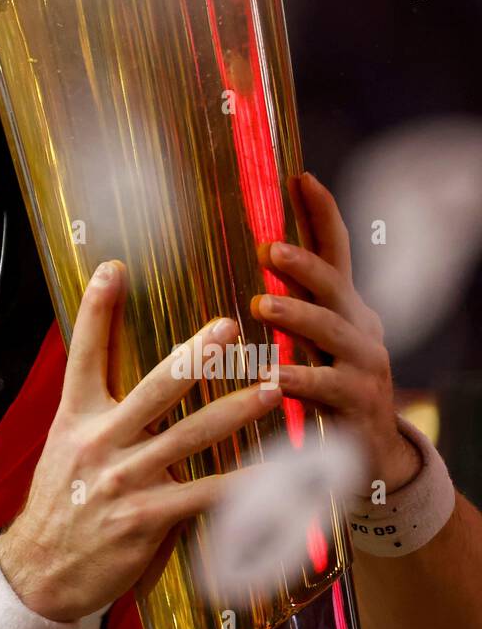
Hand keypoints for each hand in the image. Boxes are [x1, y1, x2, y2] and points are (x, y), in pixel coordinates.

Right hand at [0, 261, 282, 621]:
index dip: (96, 310)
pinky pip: (205, 495)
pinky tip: (275, 474)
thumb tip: (144, 382)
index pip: (83, 353)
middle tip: (229, 326)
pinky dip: (244, 484)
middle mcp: (99, 441)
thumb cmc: (62, 504)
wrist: (40, 572)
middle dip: (195, 355)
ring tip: (270, 389)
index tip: (113, 268)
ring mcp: (124, 480)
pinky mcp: (147, 518)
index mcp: (75, 417)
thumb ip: (101, 414)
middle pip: (153, 387)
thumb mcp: (66, 447)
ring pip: (190, 437)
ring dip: (235, 411)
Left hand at [252, 170, 420, 496]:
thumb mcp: (313, 338)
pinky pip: (327, 389)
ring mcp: (364, 367)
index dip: (320, 213)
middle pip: (334, 286)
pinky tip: (272, 375)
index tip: (299, 176)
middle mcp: (360, 329)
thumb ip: (292, 298)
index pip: (336, 250)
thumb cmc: (328, 385)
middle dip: (304, 263)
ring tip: (262, 303)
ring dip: (297, 315)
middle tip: (267, 247)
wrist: (371, 452)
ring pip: (332, 333)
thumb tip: (256, 249)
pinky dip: (299, 380)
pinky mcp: (357, 406)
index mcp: (345, 307)